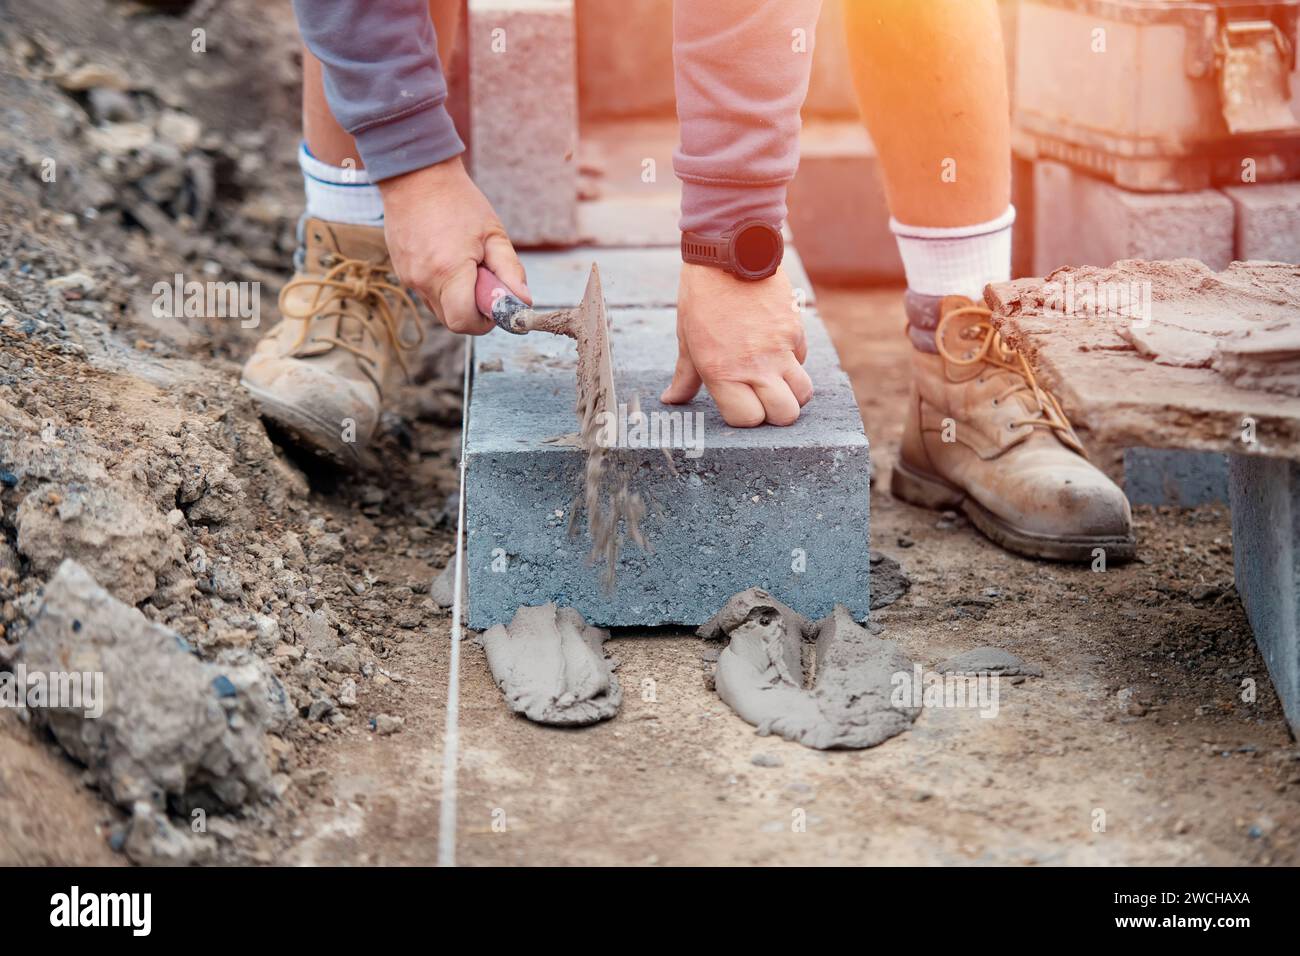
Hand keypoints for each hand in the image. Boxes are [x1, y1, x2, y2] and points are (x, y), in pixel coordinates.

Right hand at [377, 156, 529, 333]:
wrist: (415, 175)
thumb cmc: (459, 201)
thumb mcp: (493, 234)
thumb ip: (511, 271)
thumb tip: (523, 302)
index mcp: (449, 271)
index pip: (465, 322)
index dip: (485, 321)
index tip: (496, 303)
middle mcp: (424, 280)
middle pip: (452, 321)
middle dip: (473, 311)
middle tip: (484, 282)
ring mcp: (409, 277)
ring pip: (439, 309)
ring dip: (457, 299)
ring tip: (465, 265)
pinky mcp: (402, 271)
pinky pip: (427, 294)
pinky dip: (443, 287)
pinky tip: (448, 258)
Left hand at [662, 263, 812, 426]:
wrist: (729, 253)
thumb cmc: (702, 297)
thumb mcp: (687, 338)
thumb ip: (685, 376)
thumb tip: (671, 400)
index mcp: (720, 372)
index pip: (747, 420)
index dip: (746, 417)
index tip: (740, 405)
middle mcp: (753, 366)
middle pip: (784, 414)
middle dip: (776, 413)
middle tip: (764, 399)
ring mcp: (778, 349)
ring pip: (803, 393)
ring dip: (793, 393)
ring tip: (777, 381)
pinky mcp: (794, 330)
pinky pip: (802, 359)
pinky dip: (794, 361)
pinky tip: (776, 347)